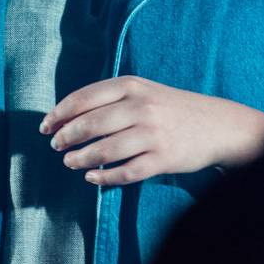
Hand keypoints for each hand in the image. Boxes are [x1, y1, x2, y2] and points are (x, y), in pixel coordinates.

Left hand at [39, 75, 263, 185]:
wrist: (219, 125)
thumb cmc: (173, 107)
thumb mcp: (144, 91)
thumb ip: (111, 98)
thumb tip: (67, 114)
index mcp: (132, 86)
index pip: (84, 98)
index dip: (59, 113)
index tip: (45, 126)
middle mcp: (141, 107)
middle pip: (90, 124)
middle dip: (66, 137)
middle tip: (56, 146)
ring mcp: (152, 134)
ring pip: (104, 150)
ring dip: (81, 159)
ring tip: (70, 163)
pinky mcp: (163, 159)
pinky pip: (125, 172)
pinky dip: (105, 177)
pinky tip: (93, 178)